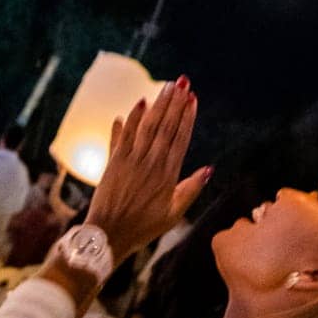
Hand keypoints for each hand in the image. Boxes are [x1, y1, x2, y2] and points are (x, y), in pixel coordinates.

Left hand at [85, 78, 210, 263]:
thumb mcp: (173, 214)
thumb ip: (191, 189)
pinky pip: (124, 135)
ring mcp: (131, 160)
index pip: (180, 138)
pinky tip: (138, 103)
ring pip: (147, 126)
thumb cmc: (144, 227)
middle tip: (182, 82)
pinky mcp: (114, 161)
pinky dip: (131, 118)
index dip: (187, 117)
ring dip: (158, 104)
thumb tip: (209, 169)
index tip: (193, 98)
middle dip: (175, 102)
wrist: (108, 236)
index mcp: (167, 175)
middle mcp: (150, 163)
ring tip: (167, 87)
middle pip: (165, 126)